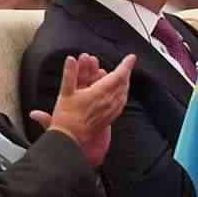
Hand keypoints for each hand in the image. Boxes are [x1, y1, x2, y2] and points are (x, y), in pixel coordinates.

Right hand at [35, 53, 134, 168]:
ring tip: (123, 77)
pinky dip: (122, 95)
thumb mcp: (65, 93)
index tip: (131, 58)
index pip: (118, 76)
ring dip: (124, 83)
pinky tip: (120, 94)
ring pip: (123, 94)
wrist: (70, 138)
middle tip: (125, 65)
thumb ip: (70, 75)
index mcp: (99, 93)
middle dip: (124, 73)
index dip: (126, 66)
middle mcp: (108, 102)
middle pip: (123, 84)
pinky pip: (120, 104)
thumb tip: (71, 59)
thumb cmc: (67, 117)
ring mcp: (110, 111)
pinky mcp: (109, 118)